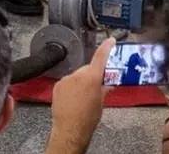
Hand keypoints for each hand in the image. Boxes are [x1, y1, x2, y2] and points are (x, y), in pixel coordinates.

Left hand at [46, 38, 113, 153]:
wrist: (70, 129)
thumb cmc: (89, 118)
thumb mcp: (101, 103)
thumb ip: (104, 89)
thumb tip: (108, 84)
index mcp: (92, 78)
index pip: (100, 58)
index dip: (106, 47)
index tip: (110, 40)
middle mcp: (78, 75)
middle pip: (87, 68)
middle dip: (91, 75)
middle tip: (95, 87)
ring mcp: (66, 79)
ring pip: (77, 75)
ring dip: (80, 82)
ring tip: (82, 97)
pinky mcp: (57, 85)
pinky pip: (67, 82)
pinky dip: (71, 86)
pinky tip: (72, 98)